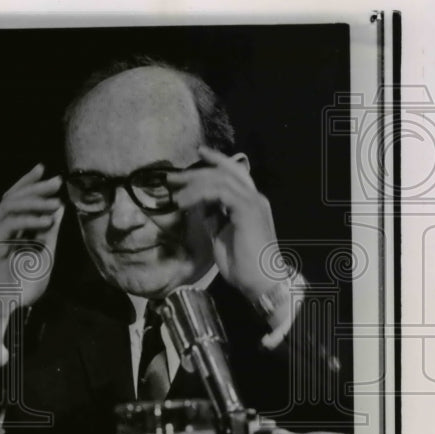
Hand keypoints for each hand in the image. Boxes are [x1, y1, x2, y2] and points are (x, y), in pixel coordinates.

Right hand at [0, 163, 64, 309]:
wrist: (7, 310)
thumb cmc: (23, 286)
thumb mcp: (44, 254)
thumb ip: (49, 232)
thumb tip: (59, 208)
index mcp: (7, 230)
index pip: (15, 199)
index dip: (28, 182)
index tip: (46, 170)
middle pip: (12, 197)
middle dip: (35, 186)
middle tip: (57, 180)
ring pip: (9, 206)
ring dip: (35, 200)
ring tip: (57, 201)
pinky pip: (9, 225)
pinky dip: (30, 219)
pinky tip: (48, 220)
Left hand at [168, 146, 280, 301]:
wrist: (261, 280)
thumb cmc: (243, 264)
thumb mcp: (222, 235)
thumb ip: (213, 217)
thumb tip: (198, 205)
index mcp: (251, 203)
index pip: (234, 173)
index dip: (217, 161)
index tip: (199, 153)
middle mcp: (254, 197)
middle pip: (226, 171)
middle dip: (197, 171)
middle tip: (173, 176)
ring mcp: (253, 202)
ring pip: (221, 179)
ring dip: (194, 184)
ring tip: (175, 195)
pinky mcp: (247, 209)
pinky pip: (220, 192)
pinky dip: (200, 194)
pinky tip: (185, 203)